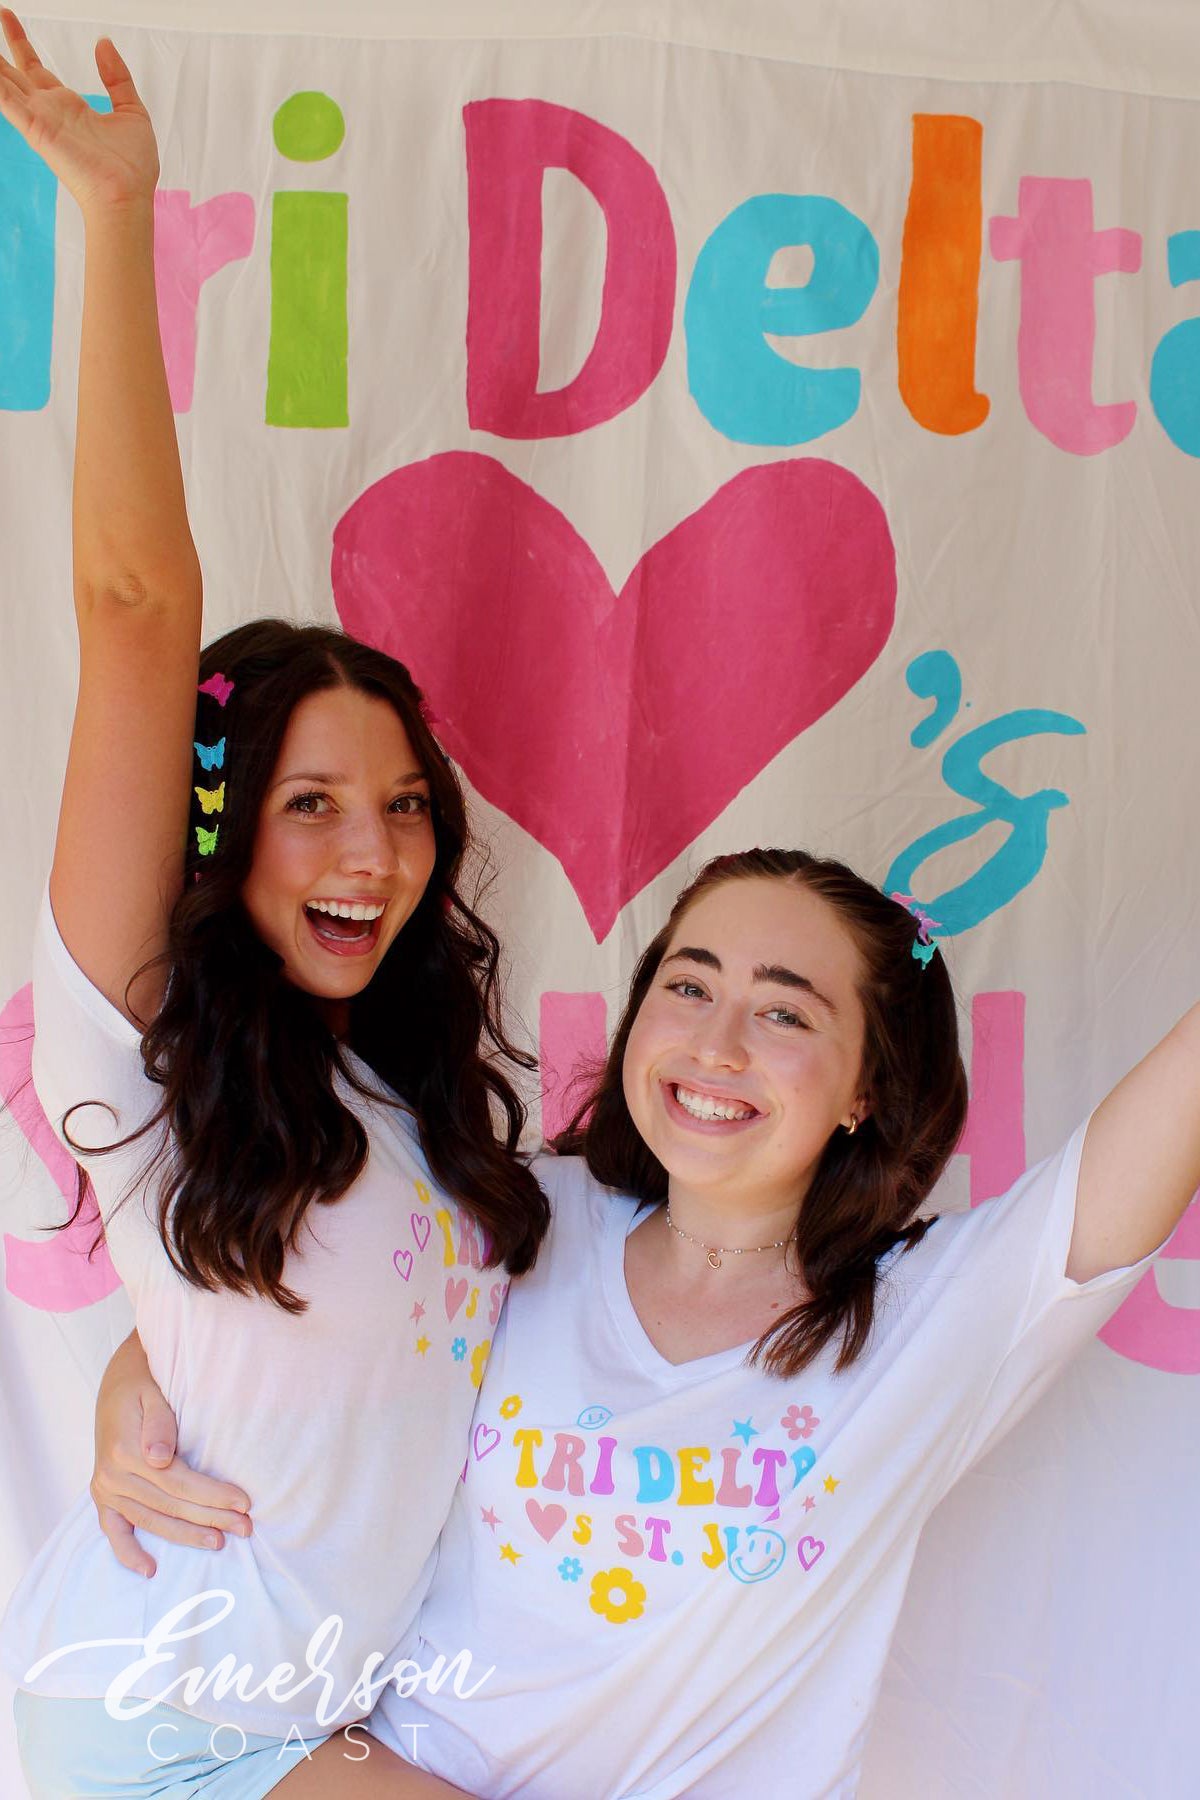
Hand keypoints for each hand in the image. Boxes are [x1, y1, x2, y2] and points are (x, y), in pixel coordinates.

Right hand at [0, 10, 158, 213]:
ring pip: (4, 84)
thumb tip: (103, 44)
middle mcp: (49, 111)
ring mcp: (40, 120)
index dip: (20, 42)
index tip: (7, 17)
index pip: (35, 68)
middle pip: (13, 72)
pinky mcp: (36, 129)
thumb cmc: (133, 167)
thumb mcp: (131, 111)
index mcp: (68, 106)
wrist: (127, 195)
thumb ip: (117, 77)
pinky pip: (6, 101)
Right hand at [92, 1330, 253, 1578]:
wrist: (118, 1380)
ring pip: (151, 1520)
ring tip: (220, 1542)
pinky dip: (128, 1553)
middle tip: (246, 1528)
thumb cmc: (146, 1381)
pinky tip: (150, 1570)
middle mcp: (112, 1475)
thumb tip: (160, 1458)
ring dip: (186, 1535)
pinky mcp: (103, 1496)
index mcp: (126, 1450)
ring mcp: (105, 1489)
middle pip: (170, 1505)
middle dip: (210, 1518)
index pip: (178, 1483)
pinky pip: (113, 1531)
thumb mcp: (153, 1391)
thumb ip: (159, 1423)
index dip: (212, 1495)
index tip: (245, 1502)